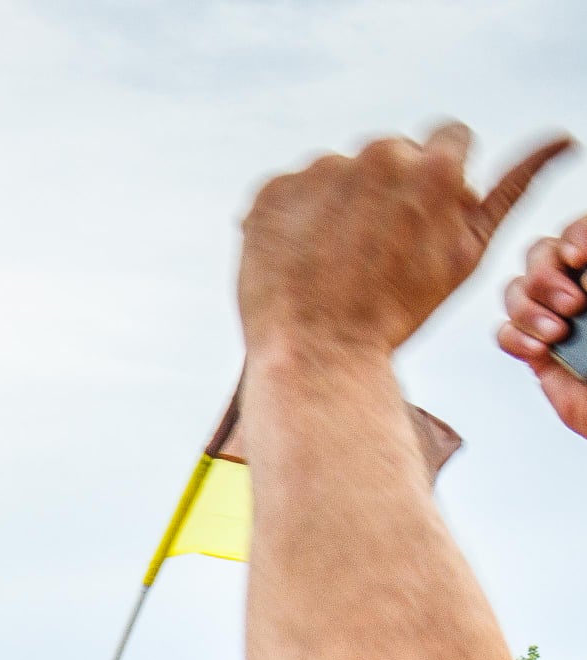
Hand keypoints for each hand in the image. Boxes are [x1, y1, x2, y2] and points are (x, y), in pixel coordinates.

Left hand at [239, 124, 569, 357]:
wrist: (318, 352)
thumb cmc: (398, 311)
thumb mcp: (468, 253)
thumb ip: (511, 189)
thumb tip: (563, 139)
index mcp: (434, 165)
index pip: (448, 138)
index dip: (440, 179)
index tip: (422, 213)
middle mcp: (376, 156)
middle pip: (391, 154)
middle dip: (389, 189)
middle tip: (376, 247)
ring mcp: (318, 171)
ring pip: (338, 174)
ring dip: (339, 203)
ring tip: (335, 259)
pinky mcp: (271, 191)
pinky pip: (290, 193)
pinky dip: (294, 219)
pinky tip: (301, 260)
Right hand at [498, 215, 586, 436]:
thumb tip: (582, 271)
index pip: (577, 231)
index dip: (574, 235)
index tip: (579, 257)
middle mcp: (578, 288)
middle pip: (539, 255)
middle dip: (546, 278)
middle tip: (574, 305)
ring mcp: (555, 317)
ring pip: (516, 291)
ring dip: (529, 311)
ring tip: (558, 334)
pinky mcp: (536, 350)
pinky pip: (504, 333)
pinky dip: (516, 340)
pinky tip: (541, 351)